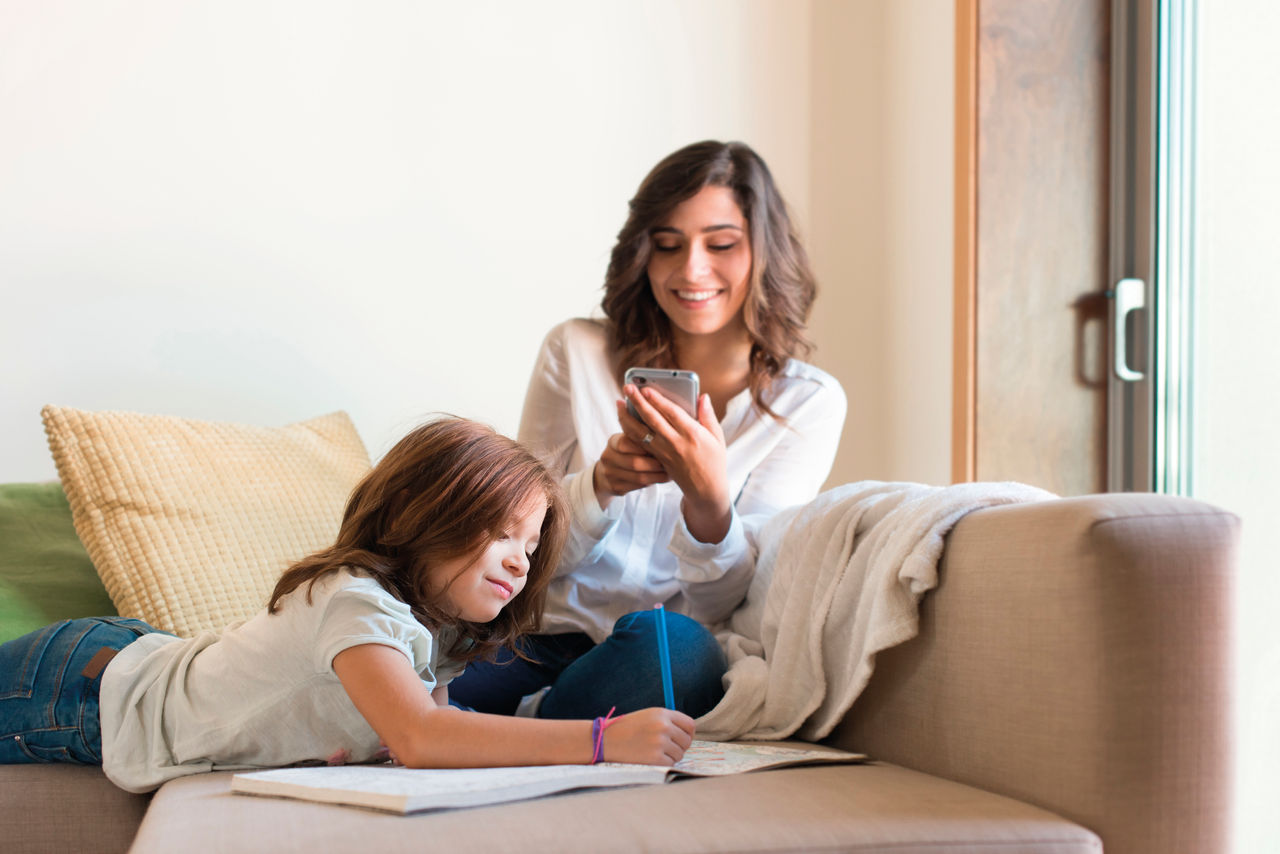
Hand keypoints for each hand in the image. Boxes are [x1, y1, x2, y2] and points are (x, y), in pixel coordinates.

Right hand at [593, 416, 670, 506]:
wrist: (608, 474)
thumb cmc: (628, 452)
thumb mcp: (630, 440)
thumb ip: (642, 433)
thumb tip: (665, 428)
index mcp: (613, 441)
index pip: (626, 443)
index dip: (644, 446)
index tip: (661, 446)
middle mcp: (608, 457)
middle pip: (634, 462)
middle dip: (655, 463)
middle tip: (671, 462)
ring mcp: (610, 474)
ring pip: (639, 477)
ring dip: (657, 475)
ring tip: (671, 471)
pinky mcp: (615, 488)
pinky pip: (638, 487)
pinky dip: (653, 482)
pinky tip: (663, 478)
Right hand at [601, 707, 694, 765]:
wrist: (604, 740)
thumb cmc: (626, 729)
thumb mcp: (647, 716)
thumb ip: (668, 721)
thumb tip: (688, 734)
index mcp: (662, 713)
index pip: (689, 724)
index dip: (688, 733)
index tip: (682, 739)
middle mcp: (663, 726)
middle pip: (687, 741)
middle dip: (679, 746)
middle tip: (665, 748)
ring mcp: (659, 743)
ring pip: (679, 754)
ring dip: (670, 756)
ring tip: (652, 752)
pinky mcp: (655, 759)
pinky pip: (670, 764)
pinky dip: (662, 764)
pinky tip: (649, 758)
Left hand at [620, 384, 731, 542]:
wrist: (705, 490)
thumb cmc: (714, 461)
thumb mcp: (717, 438)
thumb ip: (708, 416)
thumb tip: (703, 397)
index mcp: (692, 434)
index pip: (671, 413)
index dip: (657, 400)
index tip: (646, 388)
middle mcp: (676, 443)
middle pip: (652, 419)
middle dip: (638, 402)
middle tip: (627, 387)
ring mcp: (664, 453)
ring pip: (640, 433)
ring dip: (627, 417)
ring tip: (619, 403)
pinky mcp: (657, 459)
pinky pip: (640, 444)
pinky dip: (630, 431)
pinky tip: (624, 421)